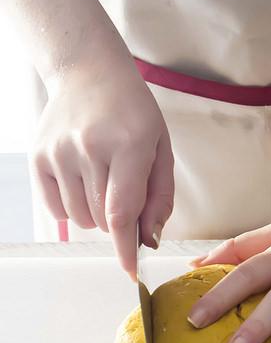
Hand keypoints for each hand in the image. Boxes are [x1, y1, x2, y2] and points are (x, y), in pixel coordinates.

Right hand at [31, 61, 173, 277]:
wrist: (88, 71)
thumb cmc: (132, 114)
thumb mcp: (161, 149)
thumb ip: (160, 198)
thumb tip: (148, 240)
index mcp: (128, 144)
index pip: (122, 211)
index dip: (126, 247)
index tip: (130, 271)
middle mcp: (89, 147)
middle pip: (103, 219)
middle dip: (118, 219)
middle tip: (123, 190)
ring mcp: (59, 152)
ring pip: (80, 219)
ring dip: (95, 214)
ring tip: (101, 180)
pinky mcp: (38, 157)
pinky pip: (56, 209)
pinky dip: (72, 207)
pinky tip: (81, 181)